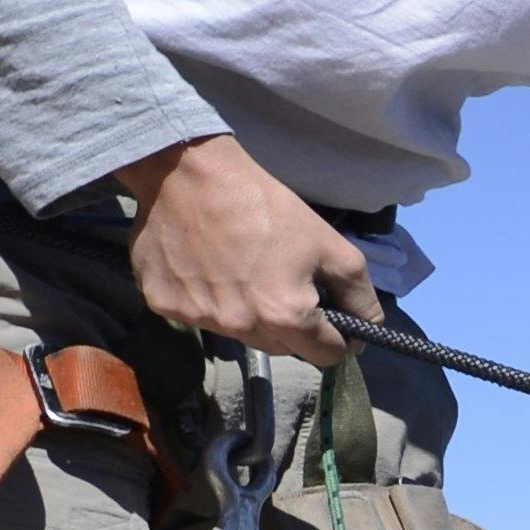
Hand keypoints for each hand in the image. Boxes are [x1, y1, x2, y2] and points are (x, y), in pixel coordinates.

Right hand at [113, 134, 381, 363]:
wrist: (187, 174)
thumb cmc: (264, 205)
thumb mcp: (329, 244)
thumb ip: (358, 294)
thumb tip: (369, 329)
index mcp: (283, 316)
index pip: (325, 355)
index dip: (337, 337)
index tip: (332, 316)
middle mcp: (239, 327)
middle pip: (282, 347)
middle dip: (292, 325)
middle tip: (284, 282)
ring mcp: (197, 318)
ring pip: (240, 333)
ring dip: (249, 314)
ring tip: (243, 271)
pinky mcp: (161, 304)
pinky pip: (198, 315)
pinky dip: (208, 300)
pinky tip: (207, 266)